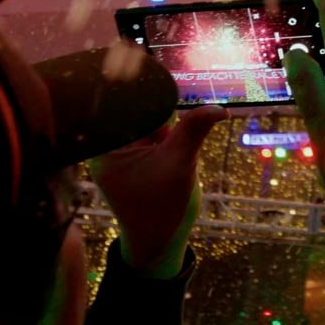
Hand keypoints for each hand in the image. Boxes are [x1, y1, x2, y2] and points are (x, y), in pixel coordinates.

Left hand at [88, 105, 226, 277]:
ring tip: (172, 160)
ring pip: (147, 124)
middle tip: (172, 136)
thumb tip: (218, 107)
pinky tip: (171, 160)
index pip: (125, 104)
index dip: (148, 93)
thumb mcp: (180, 164)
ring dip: (166, 131)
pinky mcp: (130, 161)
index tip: (158, 80)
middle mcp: (106, 147)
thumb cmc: (162, 208)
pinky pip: (149, 138)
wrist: (157, 244)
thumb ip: (194, 130)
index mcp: (107, 147)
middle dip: (162, 119)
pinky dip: (165, 142)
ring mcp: (117, 155)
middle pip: (138, 113)